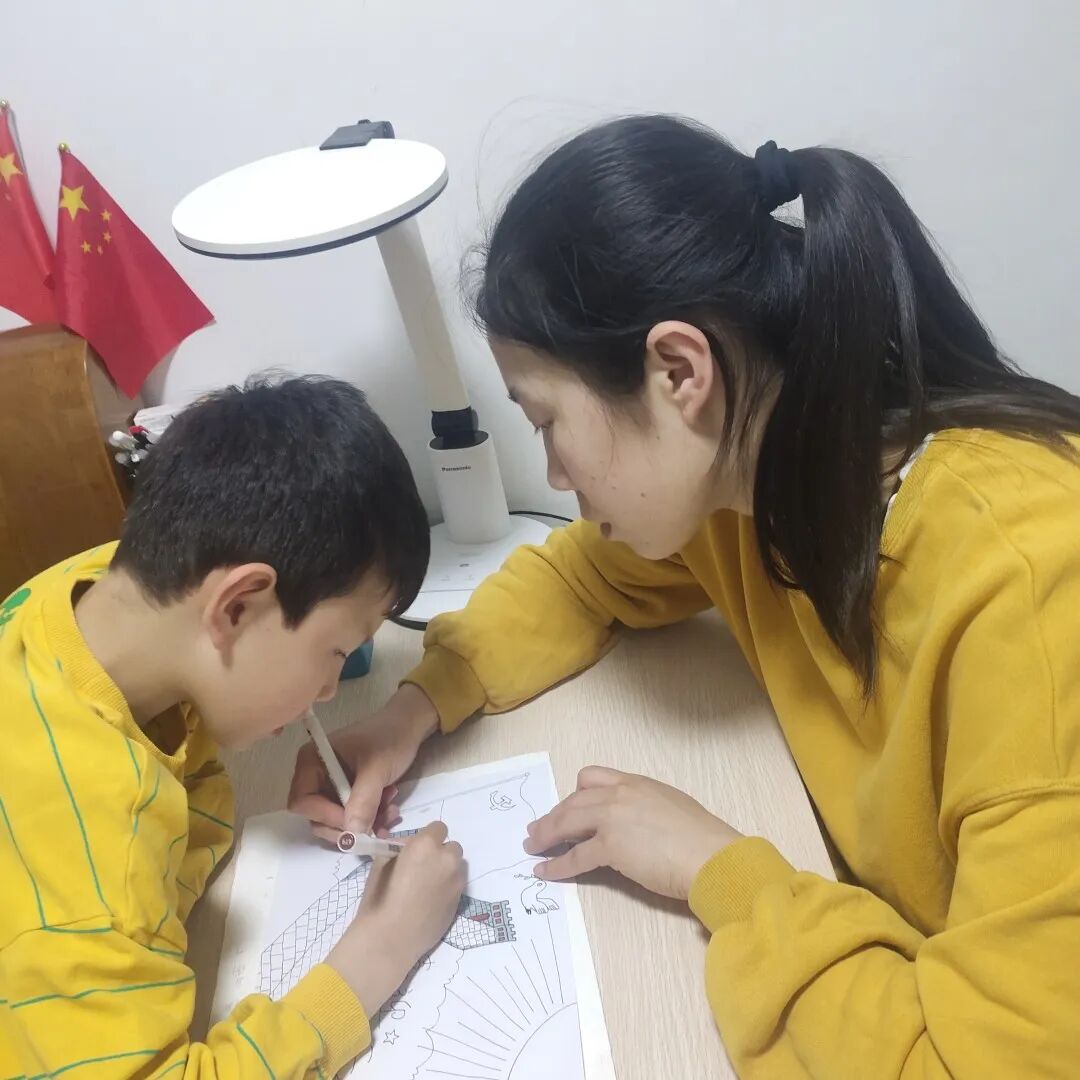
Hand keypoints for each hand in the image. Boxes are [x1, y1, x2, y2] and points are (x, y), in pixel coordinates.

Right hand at [288, 684, 438, 836]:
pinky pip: (352, 816)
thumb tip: (352, 834)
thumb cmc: (390, 738)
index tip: (356, 822)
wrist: (410, 725)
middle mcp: (316, 776)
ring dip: (364, 823)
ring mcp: (331, 786)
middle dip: (349, 825)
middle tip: (377, 823)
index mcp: (312, 761)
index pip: (302, 802)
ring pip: (338, 821)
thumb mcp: (377, 769)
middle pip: (317, 817)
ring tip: (391, 812)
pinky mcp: (348, 793)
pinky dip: (370, 819)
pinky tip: (390, 810)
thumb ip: (363, 801)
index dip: (326, 817)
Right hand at [326, 821, 465, 1015]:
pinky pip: (457, 885)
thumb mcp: (382, 863)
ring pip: (458, 866)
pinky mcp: (460, 900)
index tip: (418, 851)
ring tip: (429, 886)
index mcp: (426, 844)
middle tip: (423, 869)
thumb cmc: (380, 898)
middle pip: (452, 847)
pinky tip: (432, 901)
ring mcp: (457, 880)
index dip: (428, 838)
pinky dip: (448, 887)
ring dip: (447, 869)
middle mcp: (447, 858)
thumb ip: (401, 848)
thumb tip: (409, 846)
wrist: (391, 938)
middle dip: (440, 854)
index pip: (438, 828)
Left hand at [524, 766, 741, 899]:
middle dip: (553, 815)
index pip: (592, 777)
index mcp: (636, 782)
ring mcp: (612, 818)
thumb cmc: (701, 837)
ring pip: (567, 823)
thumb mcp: (672, 806)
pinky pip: (575, 856)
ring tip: (531, 847)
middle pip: (573, 800)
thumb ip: (647, 807)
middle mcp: (619, 794)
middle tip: (537, 828)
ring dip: (545, 836)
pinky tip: (544, 872)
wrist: (711, 855)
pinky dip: (556, 865)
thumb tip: (635, 824)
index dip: (575, 793)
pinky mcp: (609, 847)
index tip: (568, 806)